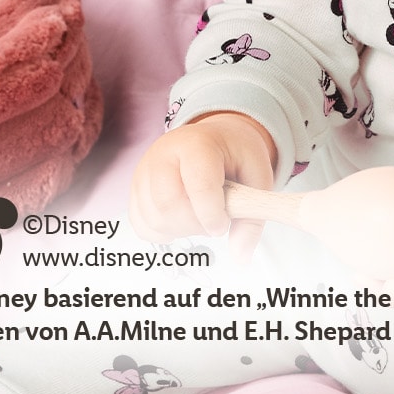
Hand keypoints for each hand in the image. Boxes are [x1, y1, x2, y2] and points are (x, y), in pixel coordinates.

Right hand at [129, 112, 277, 259]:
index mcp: (197, 144)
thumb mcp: (257, 176)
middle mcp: (164, 153)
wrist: (215, 138)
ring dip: (180, 230)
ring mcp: (145, 171)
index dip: (212, 213)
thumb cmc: (234, 153)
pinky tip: (182, 221)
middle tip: (213, 220)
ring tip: (199, 216)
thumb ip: (251, 218)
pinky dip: (162, 232)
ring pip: (153, 218)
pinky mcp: (136, 188)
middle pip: (168, 204)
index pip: (198, 184)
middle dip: (195, 225)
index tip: (222, 225)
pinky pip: (141, 224)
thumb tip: (241, 255)